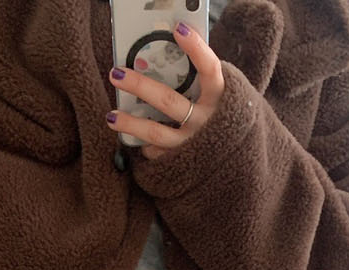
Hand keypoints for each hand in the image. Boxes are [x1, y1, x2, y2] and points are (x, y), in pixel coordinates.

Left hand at [106, 21, 223, 159]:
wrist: (237, 161)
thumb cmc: (222, 118)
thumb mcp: (220, 97)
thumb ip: (201, 78)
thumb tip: (173, 45)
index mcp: (220, 99)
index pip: (210, 69)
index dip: (196, 49)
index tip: (179, 28)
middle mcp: (206, 122)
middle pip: (169, 101)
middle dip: (140, 86)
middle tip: (116, 73)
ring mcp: (193, 144)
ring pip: (157, 132)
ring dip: (131, 124)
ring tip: (111, 116)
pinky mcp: (183, 162)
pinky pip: (159, 153)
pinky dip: (146, 145)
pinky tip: (135, 138)